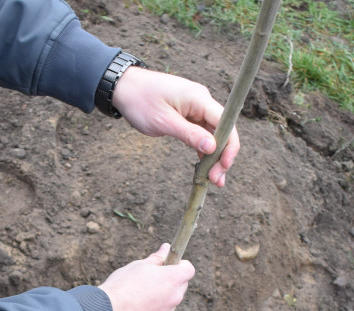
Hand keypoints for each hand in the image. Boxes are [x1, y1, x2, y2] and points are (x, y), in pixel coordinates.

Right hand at [98, 244, 194, 310]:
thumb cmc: (123, 285)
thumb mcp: (139, 266)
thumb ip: (157, 258)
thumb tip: (166, 248)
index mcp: (172, 278)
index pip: (189, 269)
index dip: (180, 265)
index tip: (168, 265)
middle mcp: (174, 296)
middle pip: (181, 285)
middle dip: (171, 280)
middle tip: (152, 278)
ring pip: (170, 300)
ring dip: (162, 296)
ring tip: (141, 294)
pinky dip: (154, 310)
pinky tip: (137, 307)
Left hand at [110, 67, 239, 187]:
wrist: (123, 87)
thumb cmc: (140, 100)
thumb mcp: (163, 121)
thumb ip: (188, 134)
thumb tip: (212, 147)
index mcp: (199, 98)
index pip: (225, 122)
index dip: (229, 146)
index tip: (225, 166)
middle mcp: (202, 102)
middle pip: (222, 131)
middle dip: (222, 156)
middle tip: (216, 181)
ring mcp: (196, 109)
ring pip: (213, 135)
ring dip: (214, 156)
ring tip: (212, 179)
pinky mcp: (188, 115)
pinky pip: (202, 134)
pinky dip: (203, 150)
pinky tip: (203, 167)